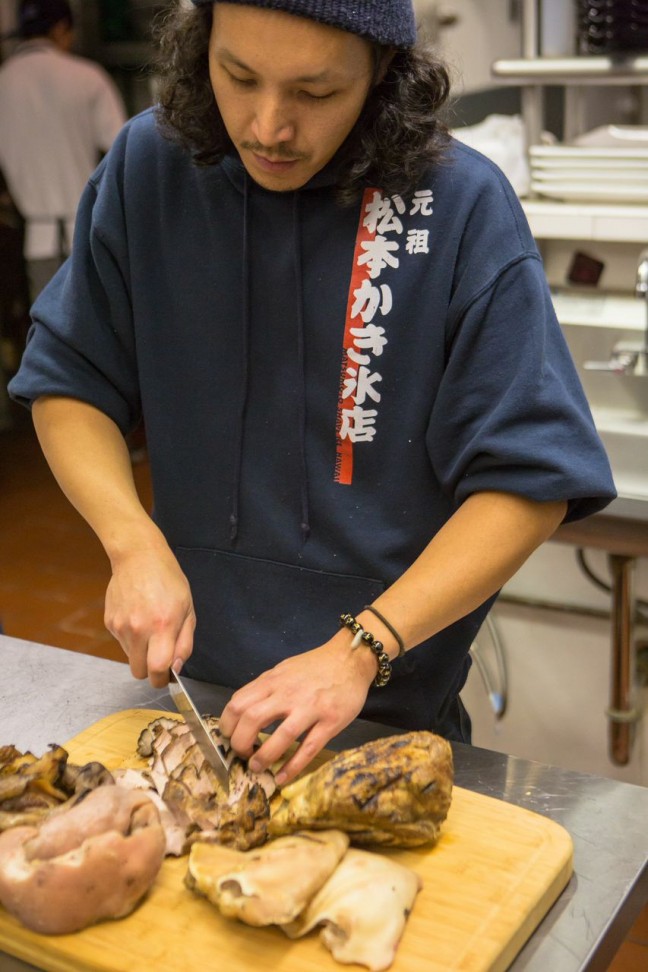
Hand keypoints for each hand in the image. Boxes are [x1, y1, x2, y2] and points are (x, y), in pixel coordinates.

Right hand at [104, 545, 194, 687]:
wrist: (138, 557)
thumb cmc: (168, 581)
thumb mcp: (188, 609)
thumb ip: (184, 642)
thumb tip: (176, 668)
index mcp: (162, 626)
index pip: (157, 670)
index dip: (162, 679)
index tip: (167, 677)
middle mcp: (138, 629)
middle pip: (139, 672)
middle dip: (150, 671)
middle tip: (159, 657)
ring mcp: (121, 626)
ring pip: (130, 658)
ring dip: (141, 652)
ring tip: (150, 628)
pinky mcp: (110, 622)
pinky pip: (122, 642)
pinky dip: (131, 638)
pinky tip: (138, 617)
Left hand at [218, 632, 377, 784]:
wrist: (350, 658)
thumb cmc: (315, 665)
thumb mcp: (284, 669)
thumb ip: (266, 688)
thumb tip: (244, 710)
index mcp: (273, 680)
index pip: (238, 703)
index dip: (227, 724)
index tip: (228, 737)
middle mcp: (288, 693)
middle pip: (252, 719)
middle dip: (240, 743)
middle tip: (242, 754)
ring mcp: (310, 708)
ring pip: (281, 736)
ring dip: (264, 757)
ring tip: (257, 768)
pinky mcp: (330, 721)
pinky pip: (308, 748)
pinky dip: (292, 766)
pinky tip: (282, 777)